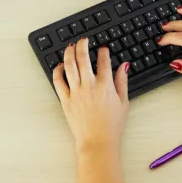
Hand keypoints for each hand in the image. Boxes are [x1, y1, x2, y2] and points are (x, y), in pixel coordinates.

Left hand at [52, 38, 130, 155]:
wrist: (97, 142)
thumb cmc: (112, 126)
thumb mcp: (123, 102)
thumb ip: (122, 81)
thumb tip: (124, 66)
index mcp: (105, 86)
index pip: (103, 61)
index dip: (103, 52)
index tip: (103, 48)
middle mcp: (89, 86)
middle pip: (83, 58)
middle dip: (83, 45)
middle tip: (83, 40)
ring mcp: (75, 92)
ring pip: (69, 66)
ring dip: (69, 53)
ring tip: (70, 46)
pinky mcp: (65, 100)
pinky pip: (58, 81)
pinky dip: (57, 71)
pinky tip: (60, 65)